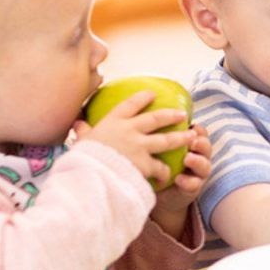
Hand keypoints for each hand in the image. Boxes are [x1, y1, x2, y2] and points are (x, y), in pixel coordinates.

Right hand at [74, 90, 192, 187]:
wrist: (89, 176)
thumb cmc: (81, 159)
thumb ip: (84, 133)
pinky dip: (164, 172)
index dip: (142, 98)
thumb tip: (78, 124)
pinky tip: (168, 175)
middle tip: (182, 114)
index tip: (152, 94)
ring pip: (165, 140)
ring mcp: (139, 147)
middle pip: (155, 119)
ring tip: (191, 136)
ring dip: (180, 138)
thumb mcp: (81, 142)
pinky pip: (160, 167)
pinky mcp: (145, 164)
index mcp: (111, 123)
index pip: (129, 105)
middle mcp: (129, 131)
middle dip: (170, 115)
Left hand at [152, 123, 211, 231]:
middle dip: (201, 142)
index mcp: (188, 143)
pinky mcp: (192, 189)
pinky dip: (188, 181)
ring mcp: (196, 173)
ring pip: (205, 165)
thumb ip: (154, 134)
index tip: (191, 126)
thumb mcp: (153, 146)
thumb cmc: (152, 163)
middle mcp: (196, 156)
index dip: (198, 129)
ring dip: (198, 161)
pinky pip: (194, 185)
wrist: (152, 192)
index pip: (199, 133)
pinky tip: (179, 179)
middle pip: (205, 146)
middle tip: (192, 140)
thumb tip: (143, 118)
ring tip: (188, 159)